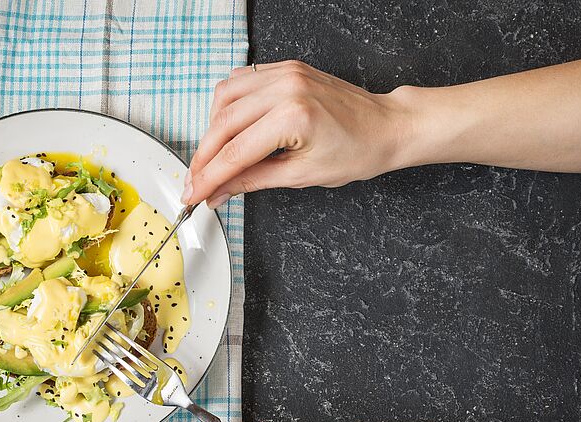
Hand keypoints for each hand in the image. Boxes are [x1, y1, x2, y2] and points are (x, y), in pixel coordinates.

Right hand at [182, 60, 415, 207]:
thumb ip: (253, 181)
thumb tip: (219, 192)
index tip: (193, 194)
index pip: (235, 152)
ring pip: (224, 98)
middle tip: (194, 183)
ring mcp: (285, 73)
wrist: (386, 127)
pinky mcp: (286, 69)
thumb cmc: (358, 152)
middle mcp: (286, 87)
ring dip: (211, 130)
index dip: (208, 177)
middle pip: (222, 124)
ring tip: (213, 157)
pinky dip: (227, 105)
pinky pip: (241, 81)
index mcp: (294, 116)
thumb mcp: (302, 175)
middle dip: (203, 158)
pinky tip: (227, 127)